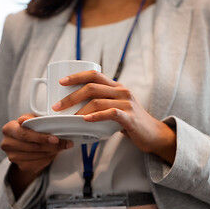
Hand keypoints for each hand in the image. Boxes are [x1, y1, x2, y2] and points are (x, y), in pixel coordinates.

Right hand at [1, 113, 73, 197]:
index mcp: (9, 128)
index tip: (55, 139)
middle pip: (32, 147)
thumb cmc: (31, 128)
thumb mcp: (32, 119)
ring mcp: (12, 156)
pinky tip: (52, 153)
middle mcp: (7, 143)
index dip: (41, 137)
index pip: (25, 134)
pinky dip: (48, 159)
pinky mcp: (20, 166)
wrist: (27, 144)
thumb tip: (24, 119)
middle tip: (65, 144)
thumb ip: (32, 119)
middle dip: (51, 146)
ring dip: (51, 152)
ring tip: (60, 147)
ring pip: (37, 156)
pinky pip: (37, 164)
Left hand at [51, 70, 176, 163]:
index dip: (76, 76)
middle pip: (92, 87)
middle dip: (71, 96)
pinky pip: (111, 113)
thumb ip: (102, 103)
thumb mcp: (117, 106)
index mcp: (116, 86)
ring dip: (79, 110)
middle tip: (57, 106)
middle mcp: (121, 91)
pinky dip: (96, 116)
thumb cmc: (130, 121)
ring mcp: (126, 103)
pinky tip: (86, 120)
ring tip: (67, 118)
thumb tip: (75, 108)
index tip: (61, 82)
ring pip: (98, 101)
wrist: (152, 133)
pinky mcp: (130, 117)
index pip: (94, 75)